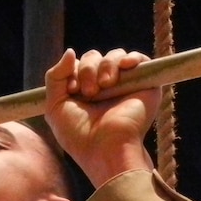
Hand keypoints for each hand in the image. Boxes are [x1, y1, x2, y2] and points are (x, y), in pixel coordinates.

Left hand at [44, 48, 159, 186]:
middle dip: (88, 68)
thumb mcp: (55, 106)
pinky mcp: (145, 85)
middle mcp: (105, 88)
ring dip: (105, 65)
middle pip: (94, 57)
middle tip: (89, 92)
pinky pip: (141, 59)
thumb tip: (70, 51)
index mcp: (85, 93)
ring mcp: (125, 86)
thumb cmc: (79, 135)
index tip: (73, 90)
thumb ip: (55, 77)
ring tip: (105, 86)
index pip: (78, 65)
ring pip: (114, 55)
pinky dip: (131, 58)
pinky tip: (124, 67)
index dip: (74, 71)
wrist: (106, 149)